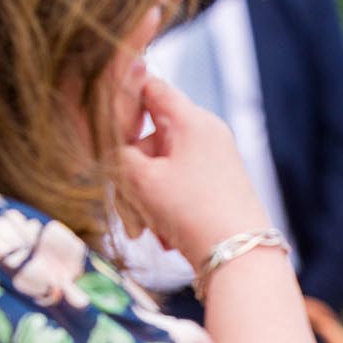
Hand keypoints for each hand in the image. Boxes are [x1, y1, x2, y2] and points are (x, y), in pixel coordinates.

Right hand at [117, 77, 270, 266]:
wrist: (240, 255)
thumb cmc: (191, 210)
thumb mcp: (141, 179)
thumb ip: (118, 153)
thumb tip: (116, 148)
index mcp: (192, 120)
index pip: (150, 88)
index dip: (121, 99)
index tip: (101, 125)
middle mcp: (207, 133)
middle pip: (151, 139)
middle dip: (131, 173)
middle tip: (126, 204)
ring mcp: (215, 159)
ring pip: (160, 169)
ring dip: (145, 199)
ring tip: (147, 229)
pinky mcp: (219, 184)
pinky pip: (178, 187)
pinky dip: (165, 209)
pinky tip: (165, 236)